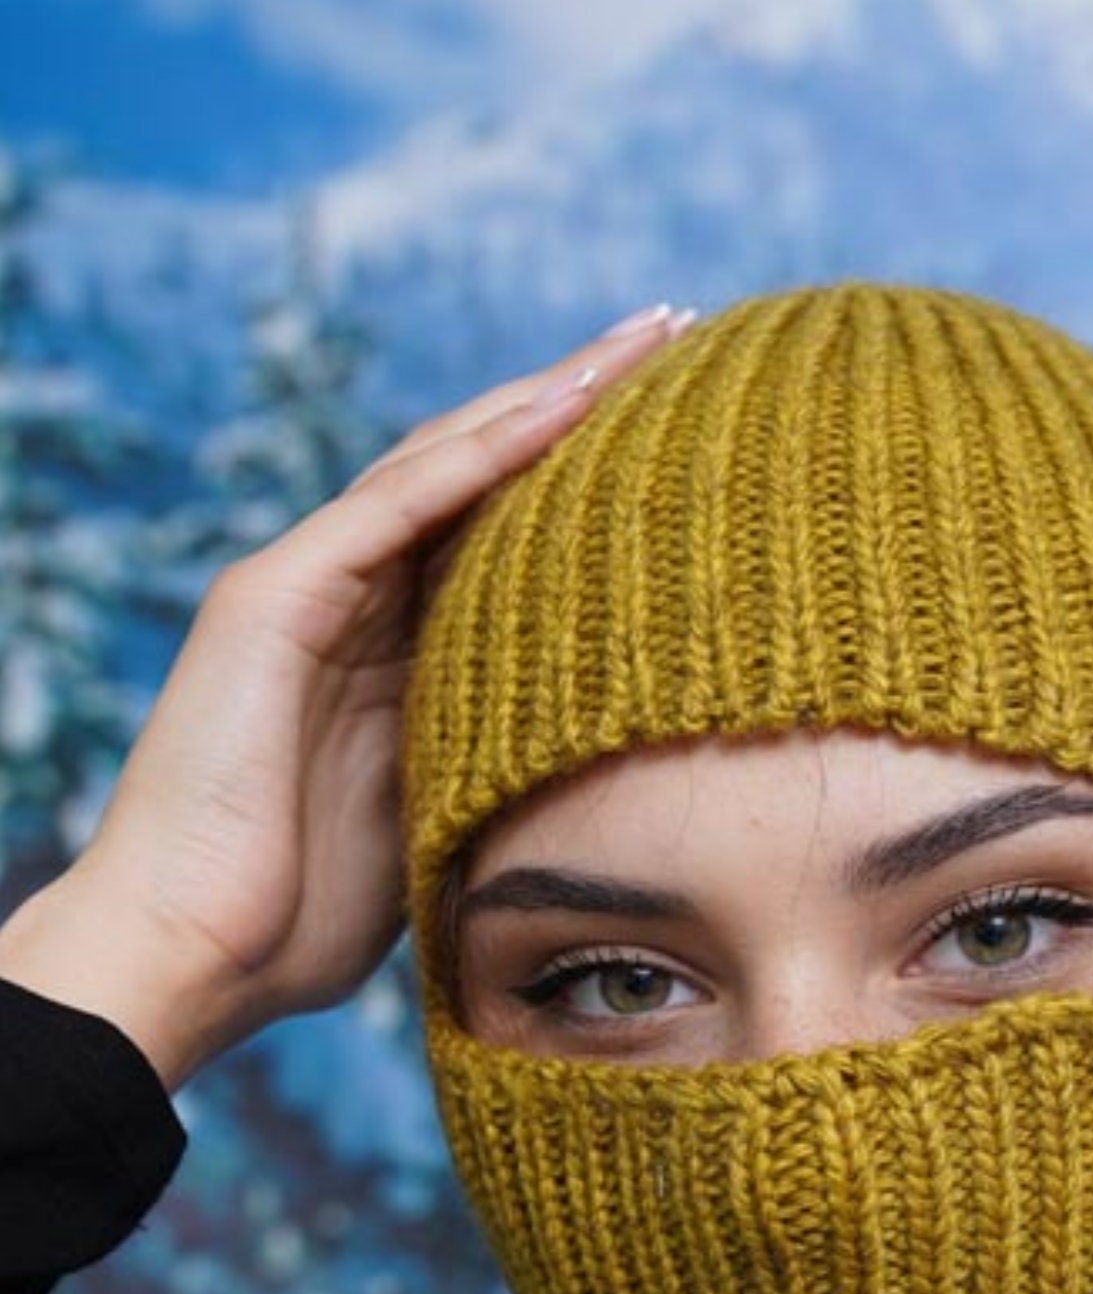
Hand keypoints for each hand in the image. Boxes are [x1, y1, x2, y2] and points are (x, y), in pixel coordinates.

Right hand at [0, 303, 697, 1087]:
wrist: (196, 957)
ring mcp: (311, 588)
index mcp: (401, 648)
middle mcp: (357, 597)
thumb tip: (614, 765)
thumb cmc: (309, 918)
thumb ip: (502, 759)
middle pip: (487, 469)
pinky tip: (567, 405)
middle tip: (683, 336)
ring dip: (550, 395)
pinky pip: (395, 506)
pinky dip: (483, 453)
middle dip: (584, 399)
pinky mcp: (275, 600)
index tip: (695, 432)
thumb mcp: (446, 816)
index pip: (510, 529)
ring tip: (648, 338)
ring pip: (447, 460)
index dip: (594, 473)